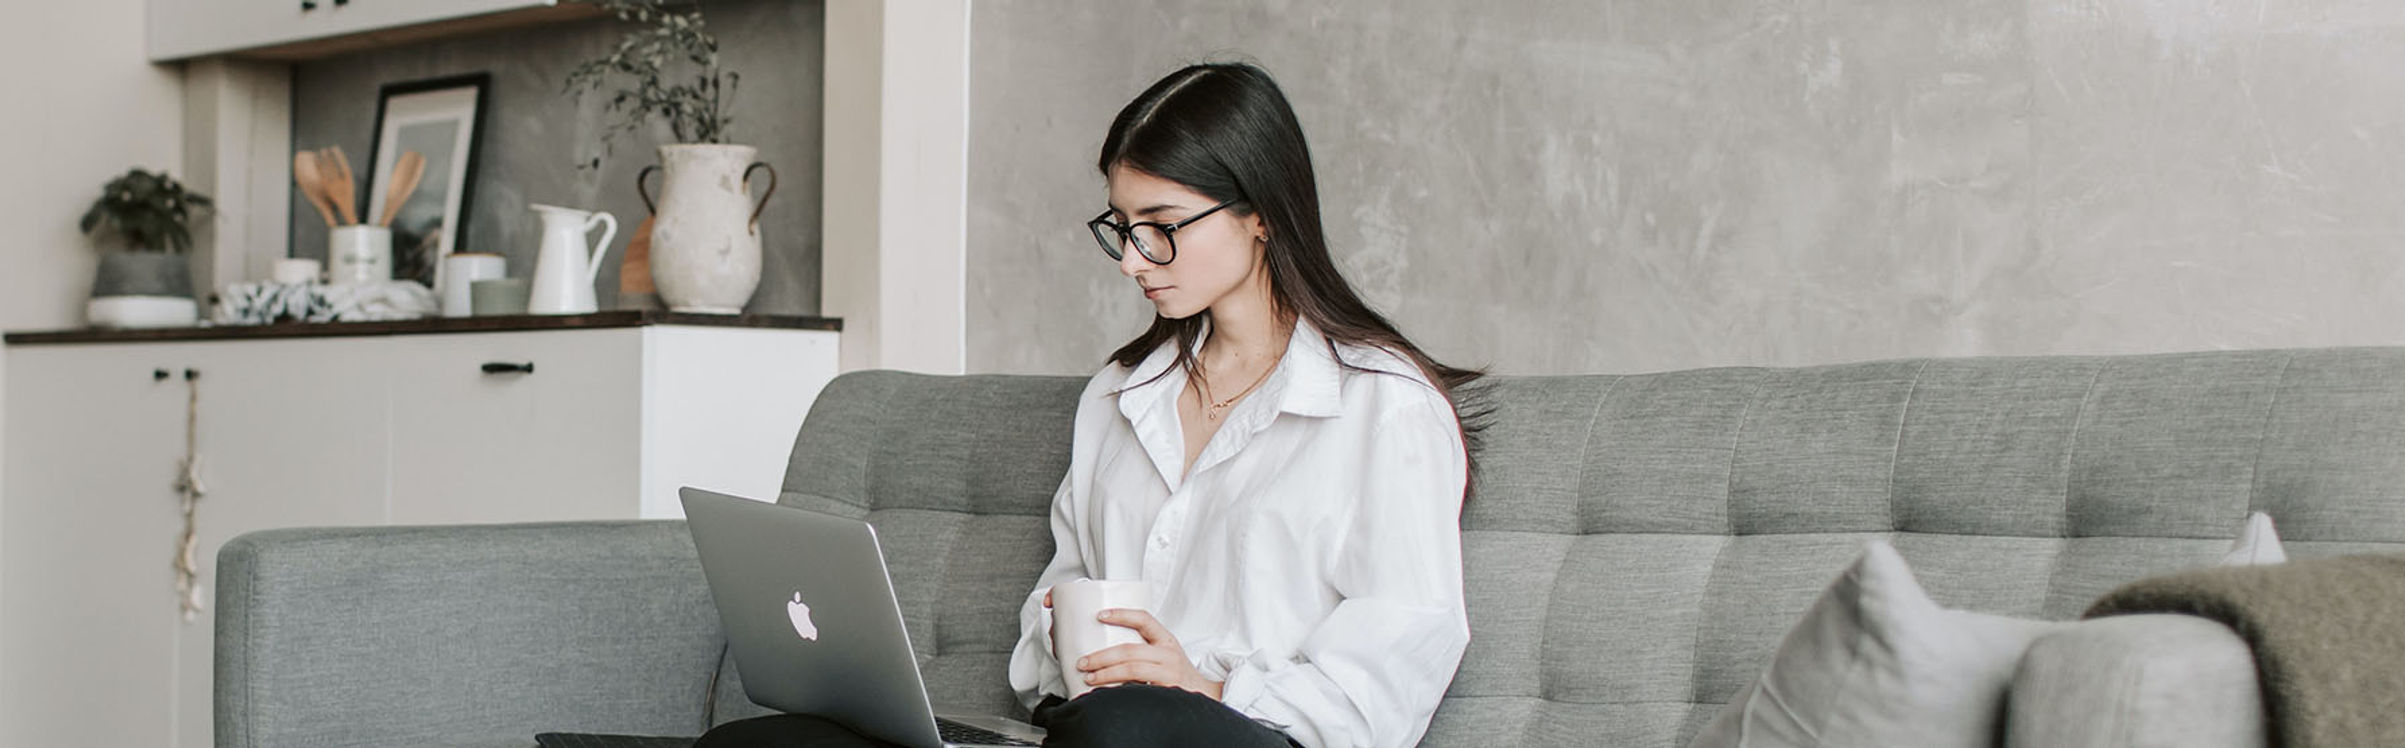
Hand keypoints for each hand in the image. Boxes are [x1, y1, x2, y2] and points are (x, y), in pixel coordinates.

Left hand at [1073, 608, 1224, 700]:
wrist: (1204, 696)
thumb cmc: (1177, 675)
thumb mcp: (1165, 655)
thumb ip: (1143, 649)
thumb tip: (1105, 650)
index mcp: (1167, 640)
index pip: (1144, 619)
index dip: (1121, 615)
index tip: (1100, 615)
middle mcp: (1169, 655)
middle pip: (1130, 651)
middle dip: (1102, 656)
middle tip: (1083, 662)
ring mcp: (1169, 674)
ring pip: (1132, 670)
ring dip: (1106, 674)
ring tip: (1090, 677)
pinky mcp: (1167, 693)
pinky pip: (1139, 691)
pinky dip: (1120, 692)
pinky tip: (1107, 694)